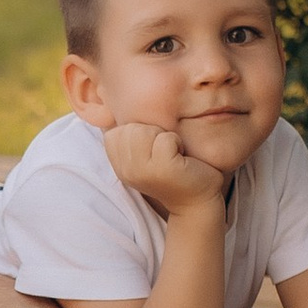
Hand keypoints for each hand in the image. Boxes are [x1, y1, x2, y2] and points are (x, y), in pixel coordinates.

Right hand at [102, 122, 223, 217]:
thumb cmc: (174, 171)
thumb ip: (130, 137)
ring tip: (172, 155)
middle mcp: (125, 170)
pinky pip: (166, 138)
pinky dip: (177, 143)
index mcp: (119, 165)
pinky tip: (181, 159)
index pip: (116, 130)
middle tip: (165, 153)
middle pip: (131, 128)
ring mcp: (142, 171)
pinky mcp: (162, 169)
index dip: (139, 133)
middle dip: (152, 133)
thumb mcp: (145, 154)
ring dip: (164, 137)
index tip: (152, 152)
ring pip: (146, 130)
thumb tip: (111, 106)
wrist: (196, 201)